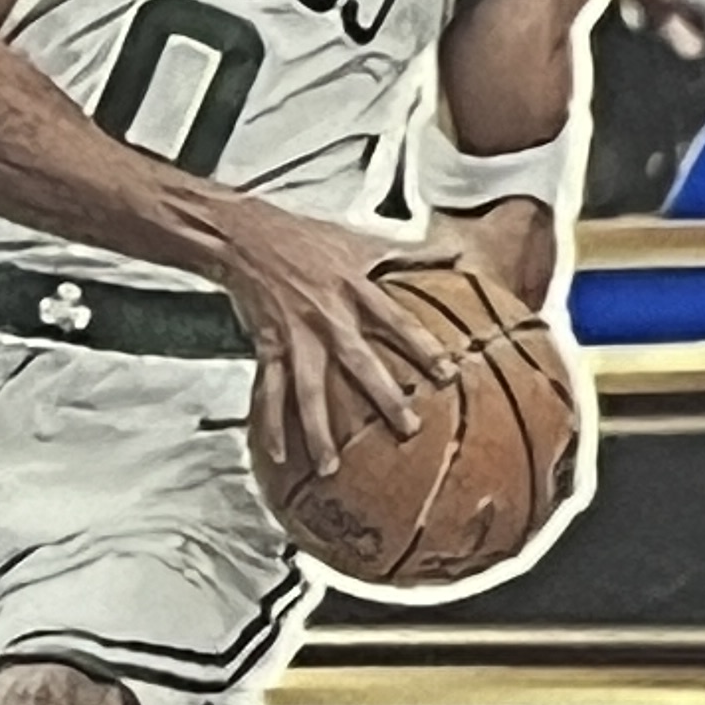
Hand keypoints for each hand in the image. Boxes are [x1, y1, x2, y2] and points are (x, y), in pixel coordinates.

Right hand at [211, 210, 455, 481]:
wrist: (247, 237)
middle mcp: (327, 317)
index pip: (396, 321)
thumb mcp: (361, 240)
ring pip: (308, 390)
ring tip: (330, 467)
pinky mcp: (268, 347)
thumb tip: (457, 252)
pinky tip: (280, 457)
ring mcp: (295, 337)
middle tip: (408, 429)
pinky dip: (271, 425)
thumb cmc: (308, 239)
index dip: (423, 346)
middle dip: (383, 396)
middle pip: (359, 362)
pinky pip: (269, 392)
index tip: (448, 374)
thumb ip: (410, 252)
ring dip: (318, 430)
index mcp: (355, 289)